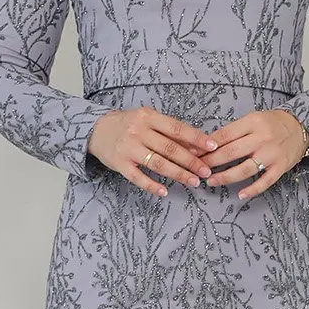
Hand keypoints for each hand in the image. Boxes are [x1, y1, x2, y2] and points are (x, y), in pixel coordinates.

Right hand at [87, 107, 217, 196]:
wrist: (96, 130)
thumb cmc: (128, 125)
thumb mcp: (148, 120)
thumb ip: (168, 131)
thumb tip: (196, 146)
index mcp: (148, 117)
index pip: (177, 128)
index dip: (196, 138)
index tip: (212, 147)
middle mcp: (138, 131)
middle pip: (170, 148)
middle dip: (191, 161)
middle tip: (206, 171)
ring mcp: (128, 148)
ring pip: (157, 163)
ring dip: (178, 174)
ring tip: (193, 181)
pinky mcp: (119, 164)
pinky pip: (138, 177)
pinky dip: (151, 185)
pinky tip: (164, 192)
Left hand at [202, 109, 308, 199]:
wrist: (301, 126)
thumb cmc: (273, 123)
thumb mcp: (253, 119)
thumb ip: (234, 130)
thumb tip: (208, 144)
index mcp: (253, 122)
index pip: (224, 135)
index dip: (206, 146)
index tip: (194, 153)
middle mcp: (262, 138)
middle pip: (231, 153)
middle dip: (210, 162)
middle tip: (197, 169)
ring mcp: (271, 154)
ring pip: (244, 169)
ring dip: (225, 177)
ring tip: (211, 181)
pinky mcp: (280, 167)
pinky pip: (264, 182)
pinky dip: (252, 190)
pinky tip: (240, 195)